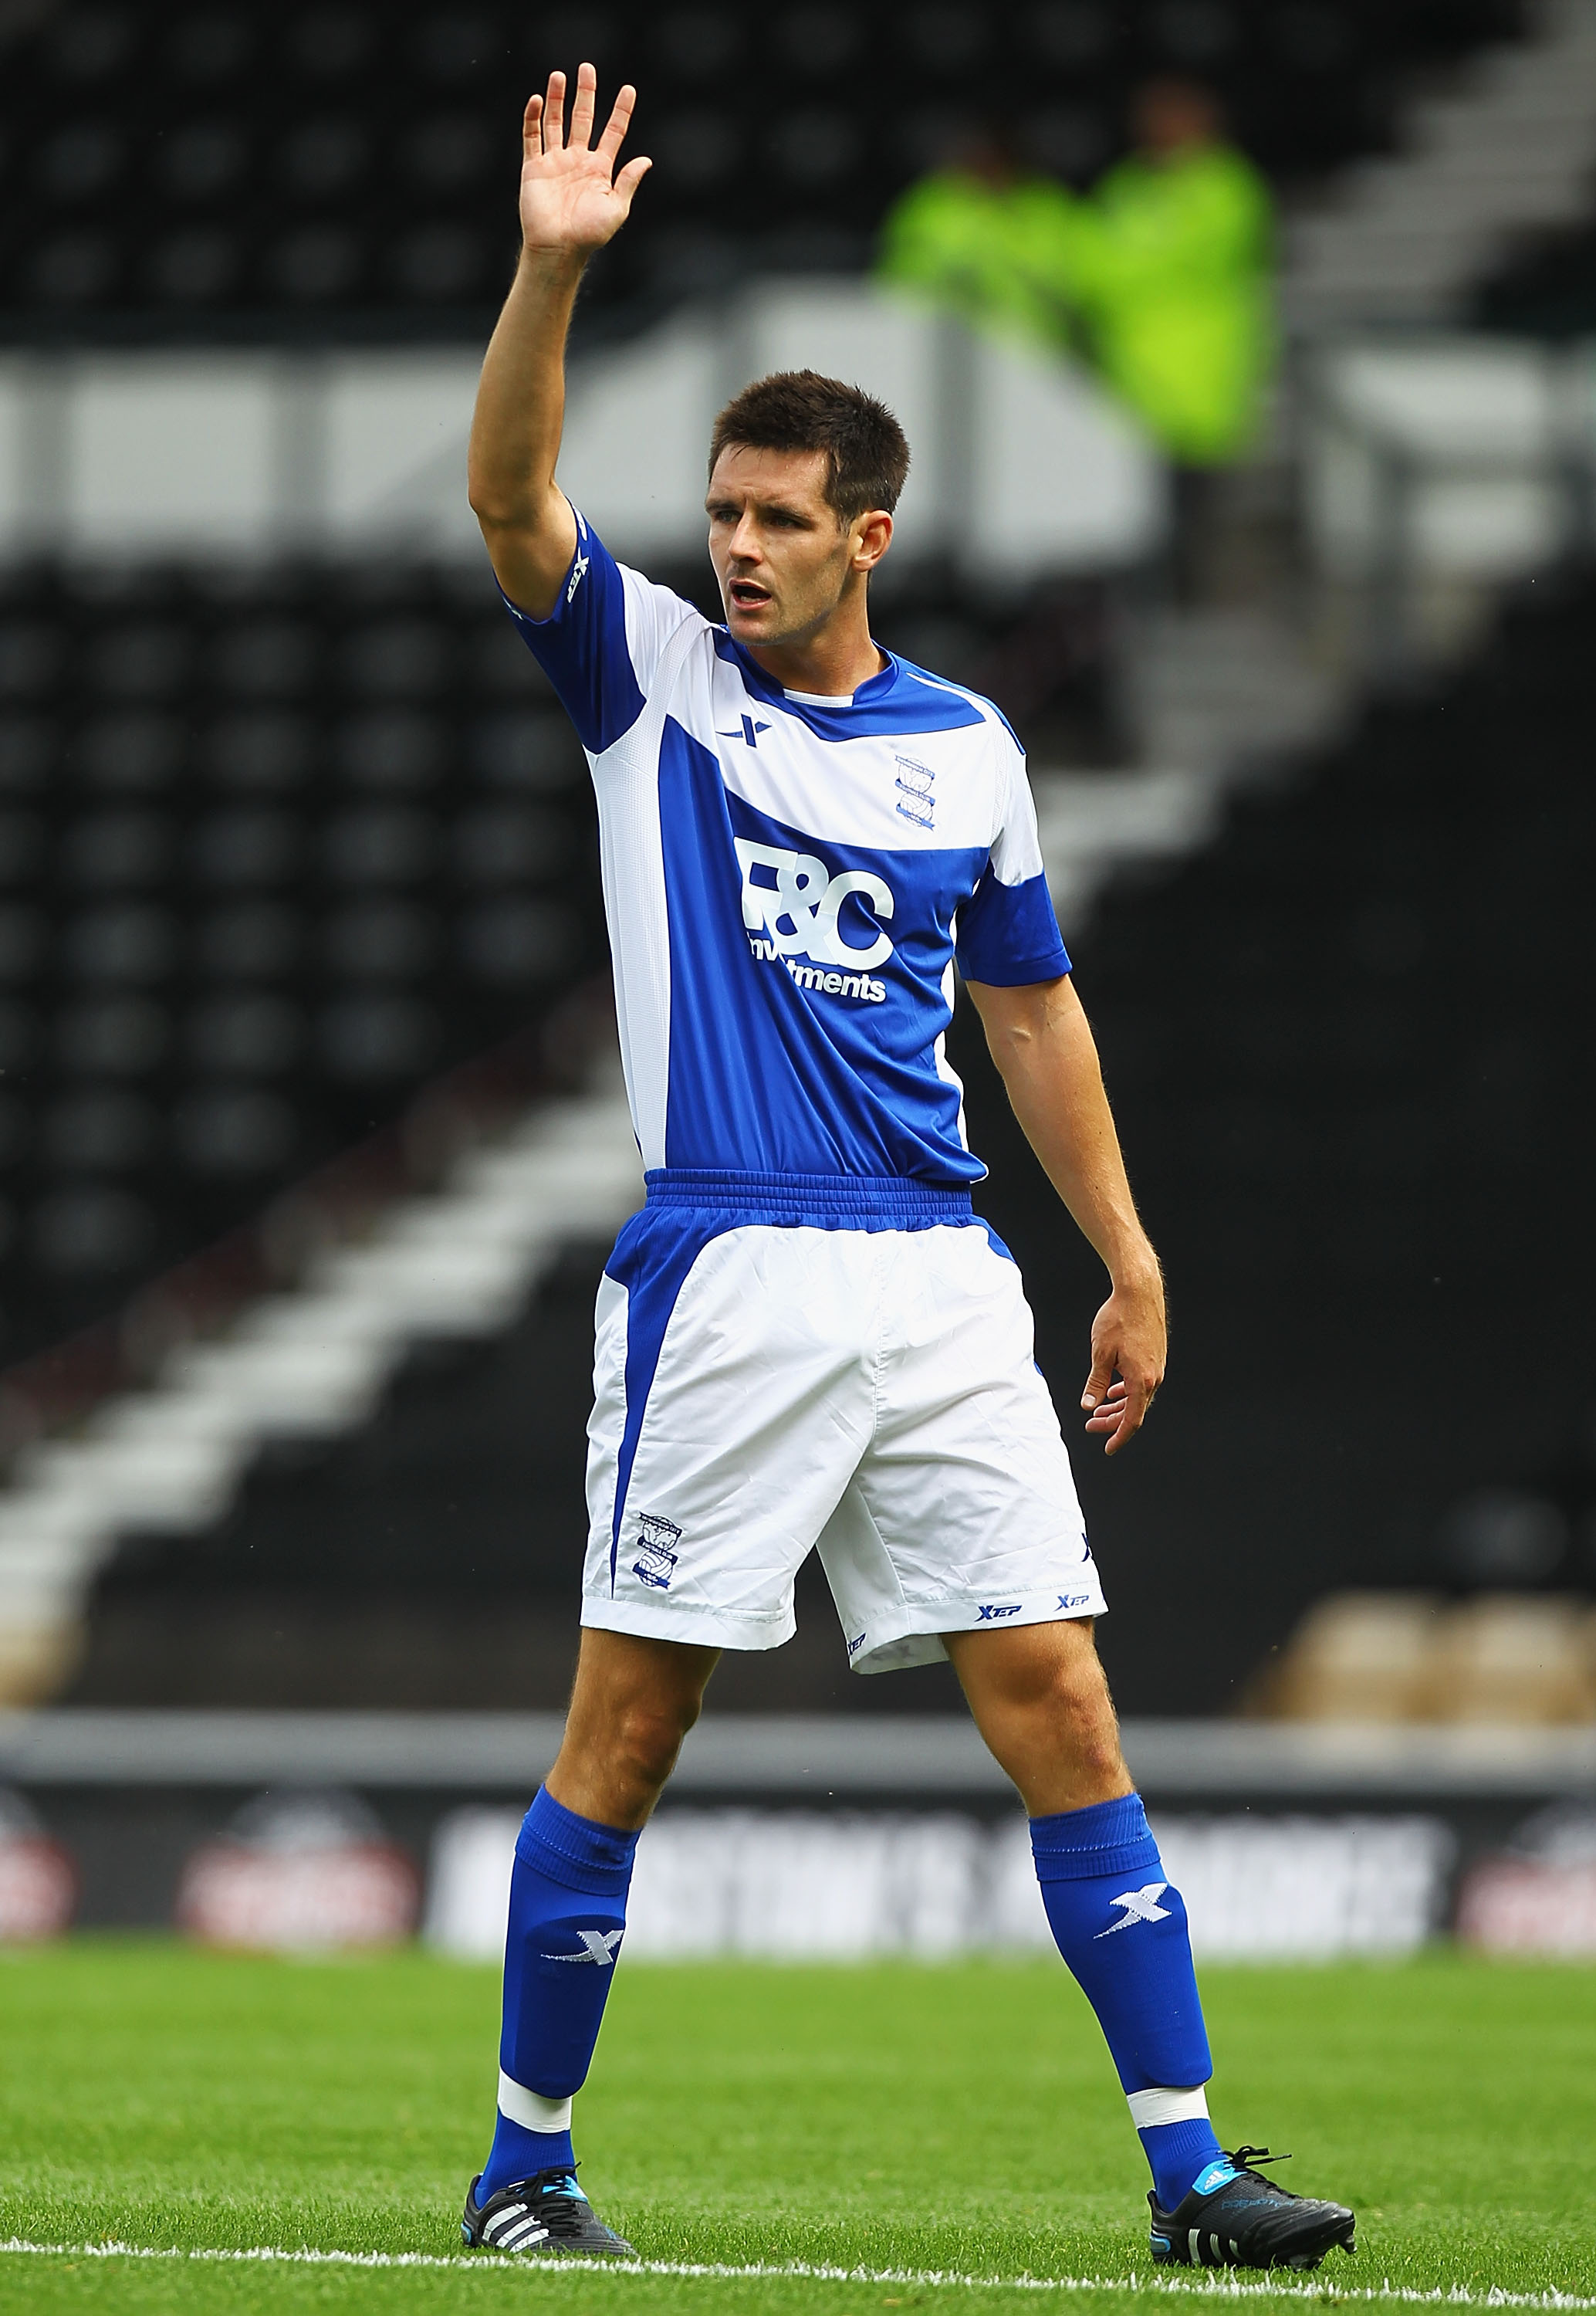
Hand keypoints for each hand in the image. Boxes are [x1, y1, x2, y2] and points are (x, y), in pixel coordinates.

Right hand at [520, 63, 650, 256]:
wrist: (558, 249)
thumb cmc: (590, 234)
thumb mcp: (617, 209)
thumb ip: (628, 182)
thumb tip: (646, 160)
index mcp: (600, 169)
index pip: (613, 132)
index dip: (621, 111)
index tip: (629, 89)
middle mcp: (577, 160)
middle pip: (582, 118)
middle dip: (585, 93)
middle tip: (587, 68)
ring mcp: (555, 162)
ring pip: (555, 122)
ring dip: (556, 99)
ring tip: (559, 76)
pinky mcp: (534, 167)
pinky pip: (531, 137)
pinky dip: (532, 118)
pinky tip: (536, 100)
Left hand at [1081, 1265, 1165, 1456]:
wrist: (1139, 1292)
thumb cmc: (1118, 1319)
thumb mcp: (1100, 1353)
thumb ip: (1095, 1383)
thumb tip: (1088, 1405)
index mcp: (1141, 1379)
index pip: (1132, 1419)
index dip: (1118, 1436)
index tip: (1107, 1448)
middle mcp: (1153, 1376)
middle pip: (1134, 1410)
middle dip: (1112, 1421)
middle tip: (1090, 1425)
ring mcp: (1156, 1367)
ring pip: (1137, 1397)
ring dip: (1118, 1406)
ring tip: (1097, 1411)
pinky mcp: (1154, 1358)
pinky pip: (1140, 1383)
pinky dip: (1126, 1391)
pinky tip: (1113, 1390)